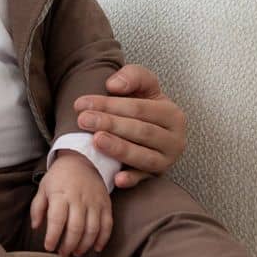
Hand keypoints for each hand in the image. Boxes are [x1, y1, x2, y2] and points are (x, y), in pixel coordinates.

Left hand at [31, 153, 112, 256]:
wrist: (81, 160)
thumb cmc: (59, 177)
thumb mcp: (43, 188)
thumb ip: (37, 208)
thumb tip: (36, 227)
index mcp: (60, 195)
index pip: (57, 220)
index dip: (53, 236)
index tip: (48, 247)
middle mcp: (79, 199)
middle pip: (76, 228)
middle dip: (68, 245)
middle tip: (62, 253)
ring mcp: (94, 202)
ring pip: (92, 229)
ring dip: (84, 245)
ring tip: (76, 252)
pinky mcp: (106, 204)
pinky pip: (107, 225)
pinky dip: (103, 239)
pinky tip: (96, 248)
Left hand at [73, 64, 187, 188]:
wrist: (146, 126)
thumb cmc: (141, 104)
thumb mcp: (141, 84)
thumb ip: (132, 76)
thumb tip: (114, 85)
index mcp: (172, 114)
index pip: (140, 109)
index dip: (110, 105)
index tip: (82, 103)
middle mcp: (175, 139)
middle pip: (141, 132)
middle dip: (110, 125)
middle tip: (83, 120)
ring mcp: (166, 160)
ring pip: (144, 156)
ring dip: (119, 149)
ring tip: (96, 140)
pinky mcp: (156, 176)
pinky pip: (144, 179)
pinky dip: (131, 179)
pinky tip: (116, 179)